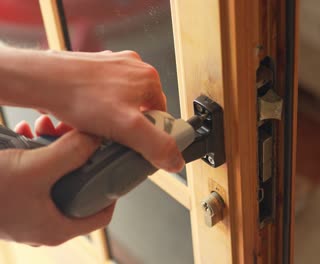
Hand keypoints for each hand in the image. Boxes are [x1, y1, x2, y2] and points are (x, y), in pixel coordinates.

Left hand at [0, 47, 183, 172]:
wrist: (43, 80)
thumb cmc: (80, 95)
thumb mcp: (128, 128)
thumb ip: (157, 145)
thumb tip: (175, 159)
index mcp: (148, 77)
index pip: (161, 113)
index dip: (150, 132)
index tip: (137, 142)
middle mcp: (132, 67)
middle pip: (140, 108)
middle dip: (127, 125)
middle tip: (113, 137)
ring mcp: (112, 65)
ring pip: (120, 102)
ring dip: (111, 117)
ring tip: (97, 128)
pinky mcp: (93, 68)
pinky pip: (102, 94)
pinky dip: (96, 108)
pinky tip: (85, 116)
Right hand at [0, 116, 113, 245]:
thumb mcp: (35, 168)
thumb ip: (72, 154)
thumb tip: (98, 139)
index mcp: (58, 227)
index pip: (102, 214)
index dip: (112, 188)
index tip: (114, 161)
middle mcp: (45, 221)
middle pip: (79, 187)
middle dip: (78, 156)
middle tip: (74, 134)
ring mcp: (27, 210)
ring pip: (55, 175)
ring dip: (54, 147)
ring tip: (46, 126)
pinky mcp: (13, 196)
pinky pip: (32, 172)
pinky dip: (33, 150)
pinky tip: (27, 130)